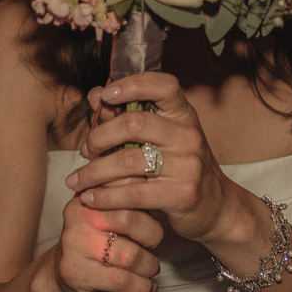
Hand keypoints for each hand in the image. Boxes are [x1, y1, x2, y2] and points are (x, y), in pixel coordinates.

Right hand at [51, 195, 163, 291]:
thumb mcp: (109, 212)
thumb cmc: (96, 240)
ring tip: (151, 268)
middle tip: (155, 244)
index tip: (159, 208)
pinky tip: (147, 288)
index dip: (149, 198)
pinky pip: (121, 280)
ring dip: (149, 266)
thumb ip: (129, 200)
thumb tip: (162, 196)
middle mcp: (78, 214)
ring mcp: (74, 243)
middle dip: (152, 236)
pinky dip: (141, 287)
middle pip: (130, 220)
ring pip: (129, 255)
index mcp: (89, 193)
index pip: (127, 184)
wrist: (63, 271)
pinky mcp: (74, 271)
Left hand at [70, 72, 235, 244]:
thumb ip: (125, 117)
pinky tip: (90, 199)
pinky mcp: (182, 194)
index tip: (105, 95)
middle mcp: (188, 135)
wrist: (215, 206)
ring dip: (93, 172)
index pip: (163, 86)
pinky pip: (133, 193)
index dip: (131, 85)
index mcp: (183, 115)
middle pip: (134, 124)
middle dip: (99, 137)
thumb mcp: (160, 138)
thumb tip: (94, 95)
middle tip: (85, 151)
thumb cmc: (180, 167)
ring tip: (76, 181)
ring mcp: (188, 165)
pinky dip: (105, 198)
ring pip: (127, 161)